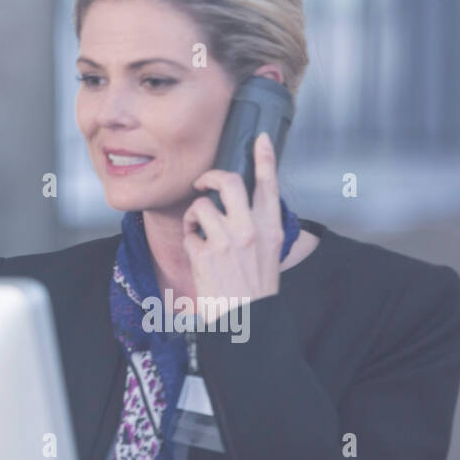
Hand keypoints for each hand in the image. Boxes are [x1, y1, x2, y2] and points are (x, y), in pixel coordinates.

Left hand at [181, 133, 283, 323]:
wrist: (247, 321)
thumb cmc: (256, 287)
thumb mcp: (269, 252)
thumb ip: (258, 225)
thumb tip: (243, 202)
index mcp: (270, 229)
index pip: (269, 185)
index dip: (265, 158)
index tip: (260, 139)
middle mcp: (251, 230)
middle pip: (229, 182)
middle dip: (211, 177)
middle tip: (203, 183)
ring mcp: (227, 241)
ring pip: (201, 206)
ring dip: (195, 216)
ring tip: (200, 232)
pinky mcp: (205, 254)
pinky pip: (189, 233)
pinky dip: (190, 241)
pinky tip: (198, 255)